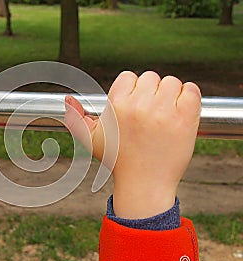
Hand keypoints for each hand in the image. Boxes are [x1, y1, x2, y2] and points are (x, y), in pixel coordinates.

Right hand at [65, 71, 200, 218]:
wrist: (145, 184)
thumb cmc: (117, 161)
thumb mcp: (91, 140)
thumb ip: (76, 118)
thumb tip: (67, 99)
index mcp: (117, 105)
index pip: (129, 76)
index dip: (133, 90)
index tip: (135, 106)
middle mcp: (140, 105)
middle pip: (151, 77)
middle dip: (151, 93)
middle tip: (150, 113)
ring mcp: (165, 111)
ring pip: (172, 82)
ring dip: (170, 94)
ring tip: (164, 114)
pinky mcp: (186, 118)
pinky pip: (192, 90)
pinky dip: (189, 96)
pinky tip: (180, 111)